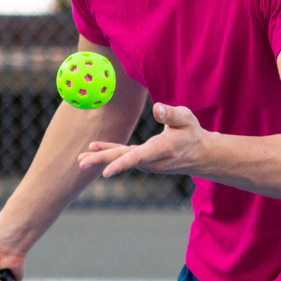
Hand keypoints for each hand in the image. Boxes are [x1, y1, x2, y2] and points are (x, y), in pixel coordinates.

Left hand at [79, 103, 208, 178]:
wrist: (199, 155)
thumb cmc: (192, 133)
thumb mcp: (187, 119)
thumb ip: (171, 114)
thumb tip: (156, 108)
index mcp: (163, 149)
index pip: (139, 157)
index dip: (122, 163)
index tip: (106, 172)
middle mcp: (152, 160)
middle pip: (124, 160)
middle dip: (102, 161)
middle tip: (81, 163)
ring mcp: (147, 162)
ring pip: (121, 159)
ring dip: (100, 159)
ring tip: (80, 160)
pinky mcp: (143, 160)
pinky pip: (123, 157)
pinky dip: (109, 153)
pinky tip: (94, 149)